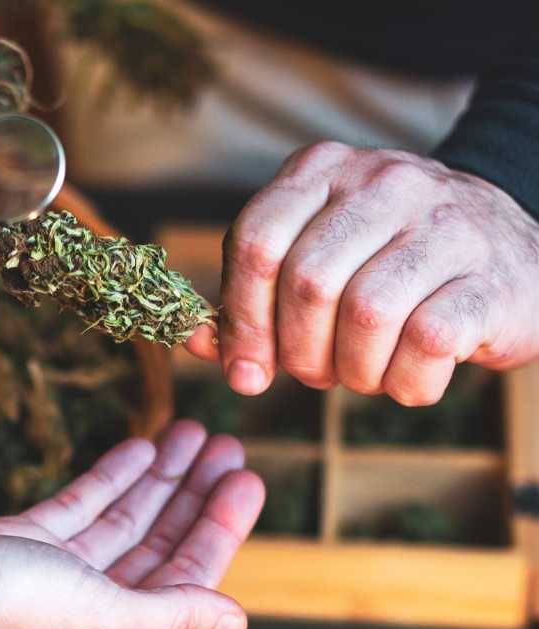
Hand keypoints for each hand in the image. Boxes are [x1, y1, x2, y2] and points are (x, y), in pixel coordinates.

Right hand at [0, 420, 263, 628]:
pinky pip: (84, 503)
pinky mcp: (28, 539)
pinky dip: (113, 476)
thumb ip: (170, 613)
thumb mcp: (100, 616)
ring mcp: (60, 568)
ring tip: (192, 433)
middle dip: (196, 494)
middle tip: (228, 446)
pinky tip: (140, 448)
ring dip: (161, 477)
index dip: (220, 526)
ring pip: (126, 516)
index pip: (187, 574)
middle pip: (161, 540)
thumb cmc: (4, 612)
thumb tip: (237, 619)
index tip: (246, 480)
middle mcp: (95, 602)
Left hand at [185, 143, 538, 404]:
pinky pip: (427, 343)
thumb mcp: (318, 255)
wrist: (515, 254)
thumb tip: (198, 342)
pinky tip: (409, 377)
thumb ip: (254, 294)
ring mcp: (445, 224)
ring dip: (354, 370)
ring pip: (365, 314)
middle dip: (298, 350)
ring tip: (363, 373)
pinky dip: (407, 382)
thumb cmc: (393, 264)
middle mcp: (385, 181)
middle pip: (307, 282)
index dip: (241, 317)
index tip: (245, 368)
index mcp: (324, 168)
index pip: (255, 240)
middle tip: (314, 373)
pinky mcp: (492, 277)